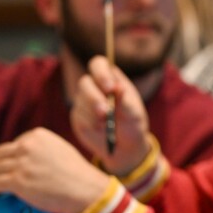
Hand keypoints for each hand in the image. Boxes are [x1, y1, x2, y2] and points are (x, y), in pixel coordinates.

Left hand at [0, 128, 109, 212]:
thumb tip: (27, 161)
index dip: (3, 158)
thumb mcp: (60, 152)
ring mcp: (22, 162)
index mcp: (37, 136)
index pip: (12, 146)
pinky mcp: (18, 180)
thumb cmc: (79, 176)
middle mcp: (27, 145)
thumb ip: (42, 152)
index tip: (0, 168)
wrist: (89, 191)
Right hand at [72, 56, 150, 175]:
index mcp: (111, 79)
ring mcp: (84, 101)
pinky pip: (78, 116)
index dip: (101, 73)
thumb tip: (118, 87)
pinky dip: (90, 123)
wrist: (125, 147)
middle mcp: (95, 87)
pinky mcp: (78, 116)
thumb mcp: (134, 113)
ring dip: (92, 113)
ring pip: (80, 100)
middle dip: (94, 97)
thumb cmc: (133, 125)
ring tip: (106, 123)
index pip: (98, 64)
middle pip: (85, 83)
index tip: (110, 88)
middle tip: (105, 112)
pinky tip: (100, 129)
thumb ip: (125, 101)